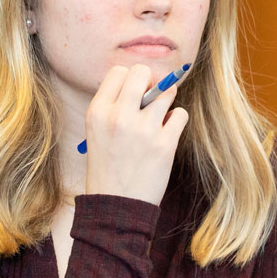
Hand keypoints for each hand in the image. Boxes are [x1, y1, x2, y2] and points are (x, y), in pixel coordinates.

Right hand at [83, 64, 188, 204]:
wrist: (116, 206)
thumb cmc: (107, 167)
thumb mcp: (96, 132)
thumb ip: (114, 105)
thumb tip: (145, 80)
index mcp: (97, 112)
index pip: (119, 71)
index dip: (130, 80)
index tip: (133, 94)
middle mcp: (118, 116)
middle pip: (143, 72)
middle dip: (151, 81)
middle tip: (151, 98)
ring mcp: (143, 129)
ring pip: (167, 91)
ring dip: (166, 101)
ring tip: (158, 118)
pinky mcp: (164, 144)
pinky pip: (180, 114)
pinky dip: (176, 121)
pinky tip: (166, 133)